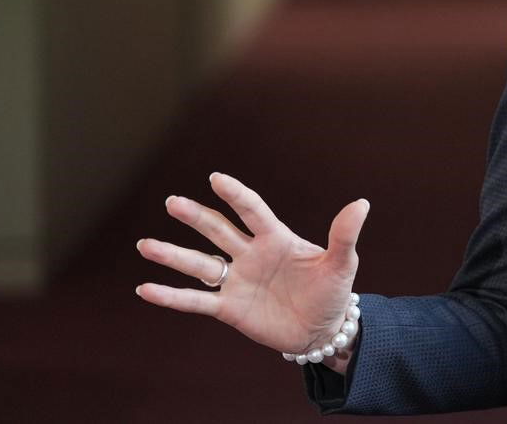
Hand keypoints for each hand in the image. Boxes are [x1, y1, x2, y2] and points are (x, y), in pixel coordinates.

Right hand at [135, 172, 369, 358]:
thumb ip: (344, 235)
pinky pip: (195, 301)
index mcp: (276, 239)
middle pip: (218, 232)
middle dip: (196, 217)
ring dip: (173, 255)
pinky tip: (145, 288)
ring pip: (200, 264)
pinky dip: (171, 296)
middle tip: (172, 202)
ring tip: (145, 244)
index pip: (252, 211)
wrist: (323, 329)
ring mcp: (238, 281)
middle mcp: (251, 255)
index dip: (235, 195)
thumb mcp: (342, 264)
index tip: (215, 178)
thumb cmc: (333, 292)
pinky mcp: (229, 308)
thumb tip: (361, 203)